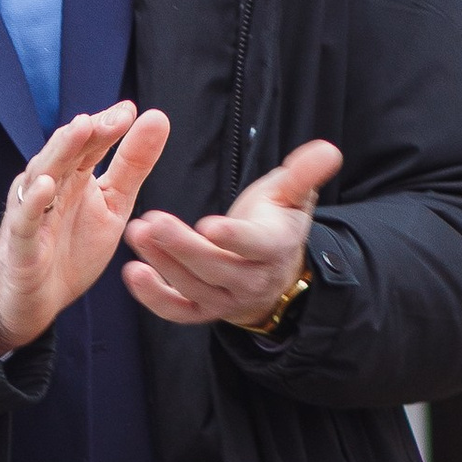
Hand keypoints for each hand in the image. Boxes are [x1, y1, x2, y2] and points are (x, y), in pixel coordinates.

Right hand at [0, 100, 172, 352]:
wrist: (37, 299)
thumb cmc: (71, 248)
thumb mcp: (113, 205)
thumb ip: (133, 164)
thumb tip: (157, 117)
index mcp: (74, 176)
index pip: (90, 144)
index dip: (108, 127)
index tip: (129, 112)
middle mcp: (50, 187)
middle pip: (66, 153)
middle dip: (88, 133)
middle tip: (113, 118)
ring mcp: (32, 213)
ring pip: (42, 176)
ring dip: (59, 152)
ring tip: (79, 130)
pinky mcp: (20, 244)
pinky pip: (24, 221)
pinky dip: (33, 203)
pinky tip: (46, 186)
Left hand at [124, 137, 336, 330]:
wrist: (270, 271)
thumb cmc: (274, 223)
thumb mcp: (291, 196)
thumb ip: (303, 174)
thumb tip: (329, 149)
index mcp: (275, 248)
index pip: (255, 246)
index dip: (234, 238)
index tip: (209, 225)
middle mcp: (252, 281)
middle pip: (216, 268)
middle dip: (183, 247)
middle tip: (152, 223)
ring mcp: (226, 301)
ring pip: (193, 289)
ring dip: (162, 264)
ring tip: (137, 233)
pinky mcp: (203, 312)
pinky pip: (178, 311)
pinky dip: (153, 298)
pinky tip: (132, 273)